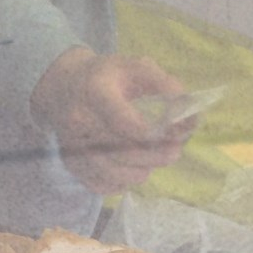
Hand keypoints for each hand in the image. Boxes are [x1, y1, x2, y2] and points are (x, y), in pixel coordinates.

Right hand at [31, 48, 192, 194]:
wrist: (64, 89)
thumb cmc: (107, 77)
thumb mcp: (136, 66)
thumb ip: (165, 85)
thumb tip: (187, 111)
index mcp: (95, 92)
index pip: (123, 121)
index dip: (152, 134)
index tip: (176, 134)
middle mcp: (79, 123)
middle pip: (121, 151)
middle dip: (156, 154)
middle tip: (176, 150)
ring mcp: (73, 148)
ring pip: (115, 173)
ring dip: (143, 170)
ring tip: (155, 158)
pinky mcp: (73, 167)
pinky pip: (104, 186)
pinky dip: (124, 181)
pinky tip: (133, 167)